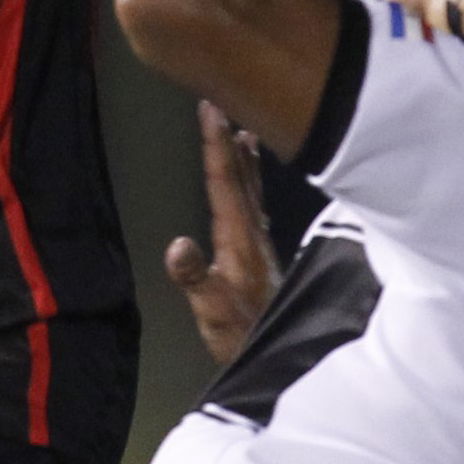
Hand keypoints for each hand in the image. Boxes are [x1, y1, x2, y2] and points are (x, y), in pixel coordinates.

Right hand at [164, 101, 280, 366]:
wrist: (285, 358)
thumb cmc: (242, 337)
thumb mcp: (213, 313)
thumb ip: (197, 279)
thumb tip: (177, 245)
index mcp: (238, 241)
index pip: (224, 183)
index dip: (215, 145)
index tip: (209, 111)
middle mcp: (253, 236)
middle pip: (240, 177)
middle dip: (227, 139)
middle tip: (218, 105)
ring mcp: (261, 244)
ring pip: (251, 189)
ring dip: (244, 158)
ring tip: (242, 130)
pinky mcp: (263, 256)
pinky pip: (256, 205)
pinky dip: (252, 184)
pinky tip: (252, 184)